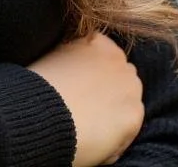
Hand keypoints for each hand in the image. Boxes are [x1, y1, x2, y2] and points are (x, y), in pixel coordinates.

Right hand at [29, 32, 143, 166]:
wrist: (44, 112)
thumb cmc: (43, 85)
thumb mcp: (56, 56)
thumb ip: (75, 55)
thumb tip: (80, 66)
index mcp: (98, 41)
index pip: (105, 54)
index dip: (93, 71)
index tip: (82, 84)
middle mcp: (119, 59)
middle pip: (120, 75)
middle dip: (110, 87)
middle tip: (88, 104)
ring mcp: (130, 86)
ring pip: (128, 100)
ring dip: (115, 109)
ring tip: (90, 121)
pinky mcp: (134, 114)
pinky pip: (129, 126)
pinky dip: (116, 134)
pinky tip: (95, 136)